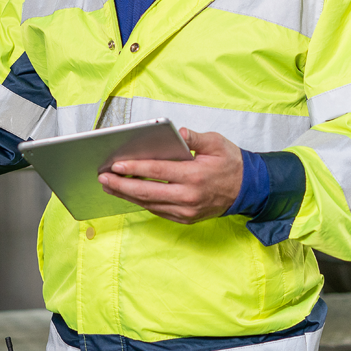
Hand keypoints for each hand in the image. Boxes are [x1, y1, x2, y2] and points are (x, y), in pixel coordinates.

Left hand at [98, 128, 242, 223]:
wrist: (248, 189)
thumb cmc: (231, 163)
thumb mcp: (216, 143)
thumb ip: (195, 137)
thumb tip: (177, 132)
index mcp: (194, 176)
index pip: (158, 171)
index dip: (135, 168)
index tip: (115, 164)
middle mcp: (189, 196)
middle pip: (147, 192)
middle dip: (121, 185)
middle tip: (102, 177)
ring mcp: (187, 210)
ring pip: (150, 204)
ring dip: (126, 195)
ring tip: (108, 185)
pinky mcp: (186, 218)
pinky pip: (158, 210)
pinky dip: (141, 202)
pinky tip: (127, 194)